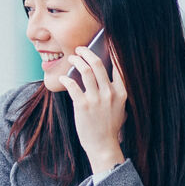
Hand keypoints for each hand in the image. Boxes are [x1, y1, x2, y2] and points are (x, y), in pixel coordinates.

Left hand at [60, 45, 126, 173]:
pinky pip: (72, 85)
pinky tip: (63, 77)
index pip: (119, 65)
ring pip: (85, 70)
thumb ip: (114, 90)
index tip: (106, 39)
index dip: (112, 49)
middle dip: (86, 52)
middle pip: (98, 63)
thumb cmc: (109, 126)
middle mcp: (110, 93)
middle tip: (79, 49)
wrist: (103, 146)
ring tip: (71, 58)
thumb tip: (103, 72)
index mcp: (121, 92)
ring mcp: (96, 99)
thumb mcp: (119, 107)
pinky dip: (66, 78)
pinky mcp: (83, 105)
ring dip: (76, 61)